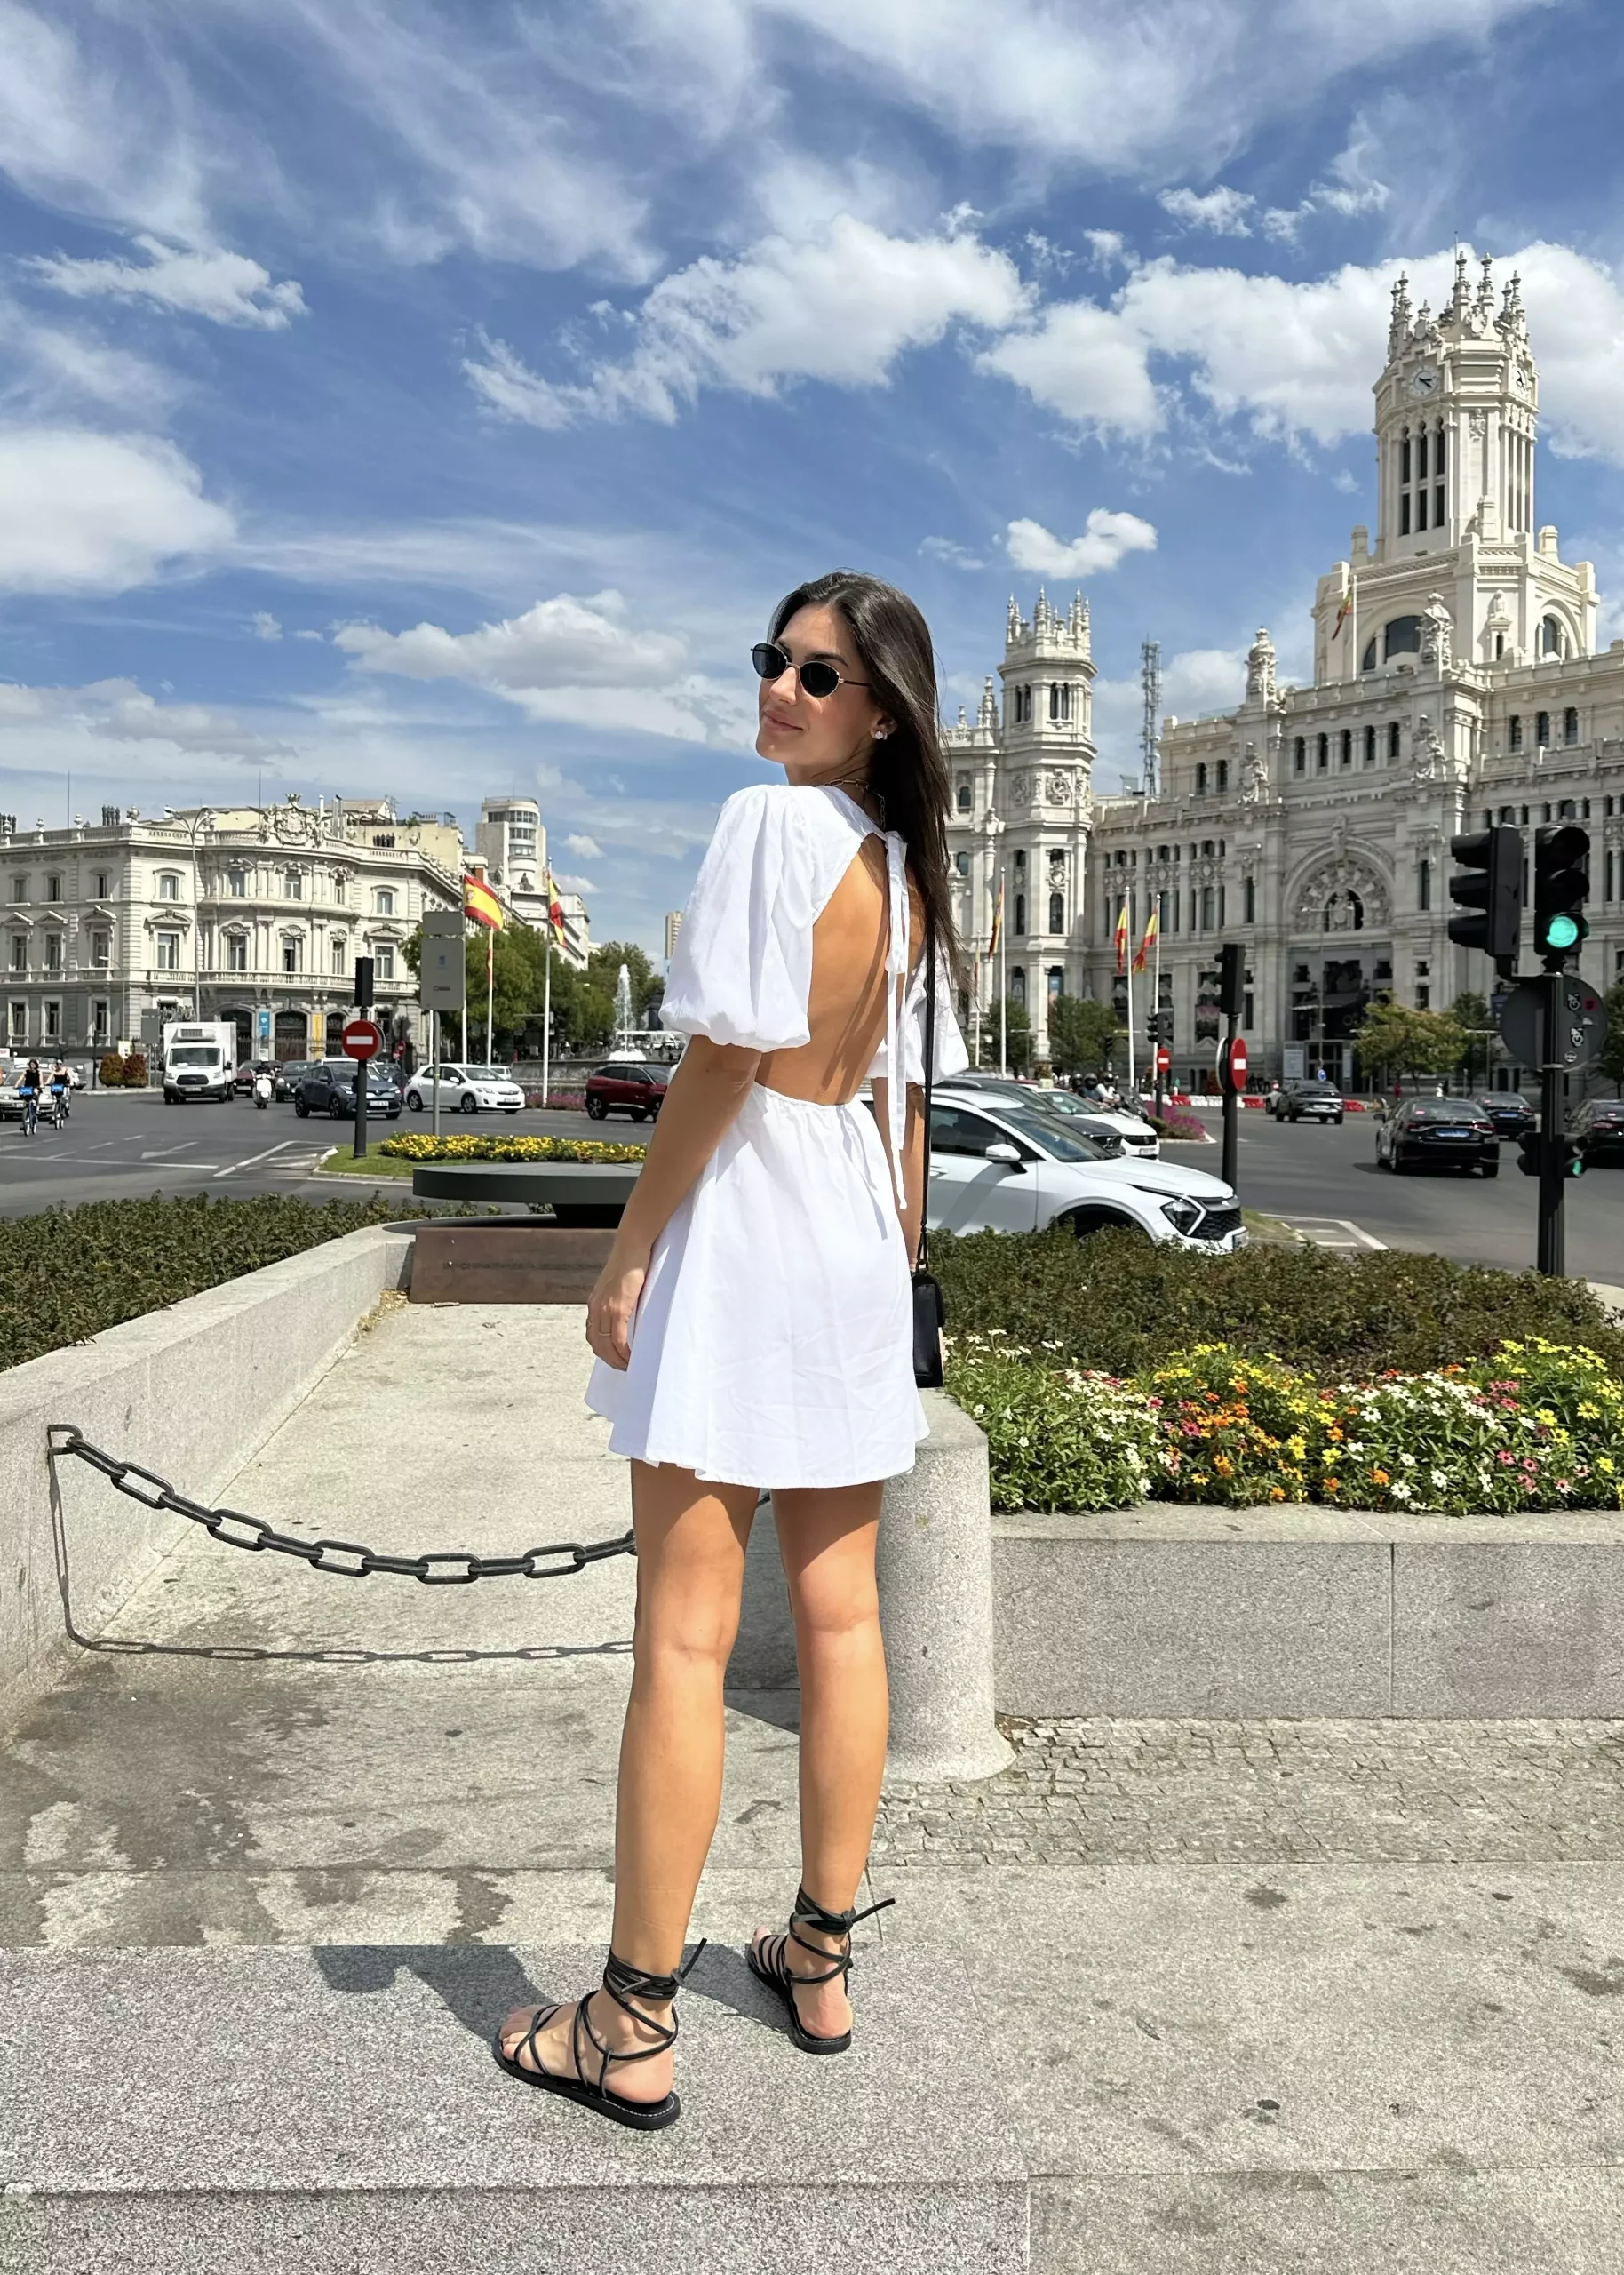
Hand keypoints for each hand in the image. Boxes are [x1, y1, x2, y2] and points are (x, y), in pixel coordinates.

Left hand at [585, 1246, 649, 1371]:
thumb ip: (617, 1299)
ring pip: (607, 1344)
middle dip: (609, 1360)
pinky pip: (618, 1337)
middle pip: (597, 1344)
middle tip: (623, 1367)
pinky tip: (631, 1356)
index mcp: (594, 1303)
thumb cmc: (629, 1261)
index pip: (592, 1335)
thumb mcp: (617, 1284)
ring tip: (629, 1365)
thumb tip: (626, 1313)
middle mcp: (596, 1307)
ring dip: (617, 1359)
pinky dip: (624, 1351)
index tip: (614, 1358)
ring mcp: (606, 1308)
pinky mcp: (619, 1307)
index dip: (602, 1351)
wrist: (631, 1246)